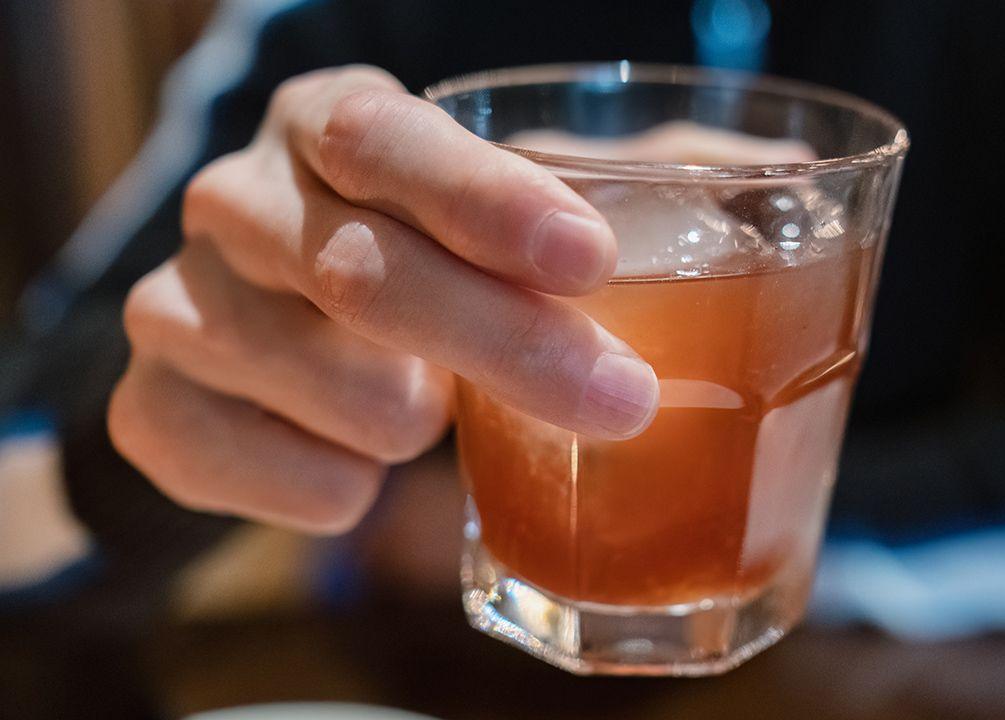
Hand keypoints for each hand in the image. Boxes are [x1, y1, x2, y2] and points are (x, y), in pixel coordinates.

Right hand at [108, 66, 658, 533]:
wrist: (287, 354)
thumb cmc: (435, 264)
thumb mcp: (522, 206)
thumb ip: (640, 180)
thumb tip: (789, 170)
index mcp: (331, 122)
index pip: (388, 139)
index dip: (486, 200)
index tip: (590, 260)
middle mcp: (240, 198)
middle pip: (362, 271)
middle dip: (507, 347)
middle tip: (622, 401)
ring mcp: (179, 301)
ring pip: (322, 385)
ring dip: (416, 422)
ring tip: (437, 410)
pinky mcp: (149, 404)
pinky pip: (245, 469)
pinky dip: (332, 488)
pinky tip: (359, 465)